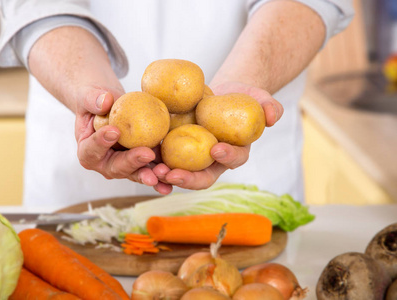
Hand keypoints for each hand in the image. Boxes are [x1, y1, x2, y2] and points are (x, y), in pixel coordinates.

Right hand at [74, 87, 173, 193]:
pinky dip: (163, 175)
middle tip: (147, 155)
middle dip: (132, 163)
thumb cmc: (97, 101)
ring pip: (137, 173)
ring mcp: (125, 166)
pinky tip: (173, 179)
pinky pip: (153, 169)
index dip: (101, 143)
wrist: (111, 107)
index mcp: (88, 150)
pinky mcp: (143, 163)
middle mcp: (105, 163)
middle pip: (117, 167)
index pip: (91, 150)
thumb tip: (104, 101)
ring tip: (162, 175)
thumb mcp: (90, 95)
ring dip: (151, 174)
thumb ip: (93, 99)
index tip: (115, 131)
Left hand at [152, 81, 282, 190]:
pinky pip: (162, 157)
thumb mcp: (256, 97)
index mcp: (233, 153)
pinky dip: (151, 161)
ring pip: (178, 173)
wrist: (217, 94)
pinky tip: (140, 156)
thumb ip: (269, 105)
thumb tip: (274, 115)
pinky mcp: (173, 148)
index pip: (233, 160)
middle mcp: (211, 162)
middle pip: (201, 176)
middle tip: (174, 175)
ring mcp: (191, 157)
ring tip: (153, 172)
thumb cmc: (240, 98)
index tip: (217, 149)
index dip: (227, 157)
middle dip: (188, 179)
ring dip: (166, 176)